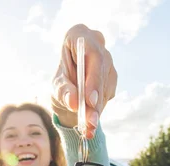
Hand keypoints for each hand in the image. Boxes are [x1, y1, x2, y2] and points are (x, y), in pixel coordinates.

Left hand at [52, 24, 117, 138]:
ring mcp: (108, 60)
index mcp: (79, 35)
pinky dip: (100, 109)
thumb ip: (63, 91)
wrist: (70, 87)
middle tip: (90, 120)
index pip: (92, 54)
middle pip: (102, 71)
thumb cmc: (61, 79)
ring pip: (107, 84)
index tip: (89, 100)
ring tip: (89, 127)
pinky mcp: (112, 76)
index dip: (93, 78)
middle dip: (96, 98)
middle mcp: (98, 44)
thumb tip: (74, 103)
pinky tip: (91, 123)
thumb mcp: (56, 86)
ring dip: (99, 108)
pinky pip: (109, 93)